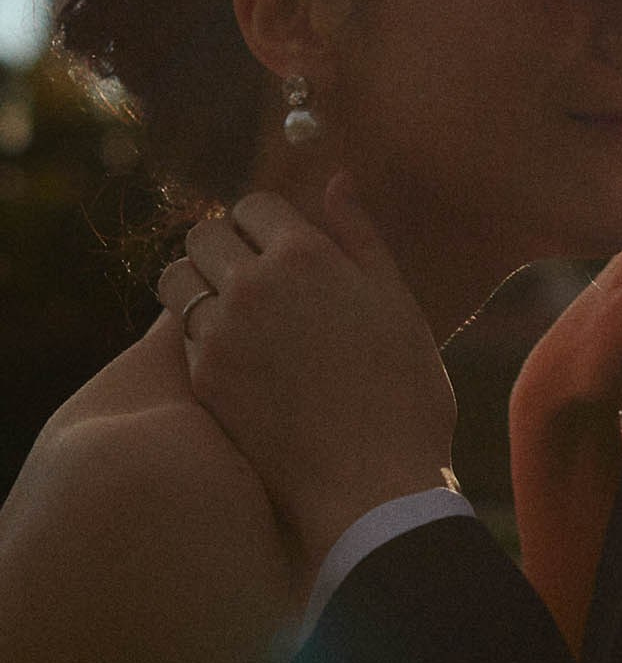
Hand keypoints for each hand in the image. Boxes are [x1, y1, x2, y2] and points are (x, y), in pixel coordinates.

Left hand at [158, 173, 456, 582]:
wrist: (375, 482)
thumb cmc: (403, 389)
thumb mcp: (395, 300)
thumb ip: (359, 235)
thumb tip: (336, 181)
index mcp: (306, 254)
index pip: (253, 204)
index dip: (265, 223)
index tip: (277, 246)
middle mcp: (254, 283)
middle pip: (204, 233)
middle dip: (224, 246)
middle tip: (249, 275)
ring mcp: (222, 331)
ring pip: (176, 279)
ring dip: (197, 284)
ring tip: (230, 311)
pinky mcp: (204, 378)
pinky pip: (180, 335)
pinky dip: (199, 336)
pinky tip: (236, 359)